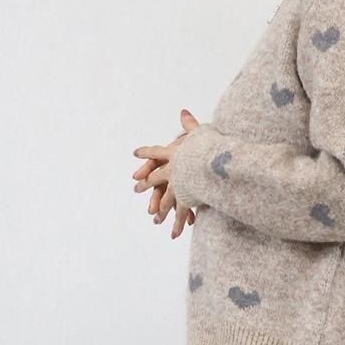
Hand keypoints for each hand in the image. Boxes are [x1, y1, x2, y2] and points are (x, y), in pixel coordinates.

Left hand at [132, 109, 200, 238]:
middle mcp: (171, 172)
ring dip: (160, 209)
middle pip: (155, 178)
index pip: (155, 153)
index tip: (135, 154)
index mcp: (173, 155)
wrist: (210, 163)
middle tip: (136, 187)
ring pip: (166, 200)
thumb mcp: (199, 132)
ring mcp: (177, 187)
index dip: (146, 153)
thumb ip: (189, 124)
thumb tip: (183, 111)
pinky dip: (177, 224)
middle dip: (146, 183)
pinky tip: (173, 234)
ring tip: (154, 218)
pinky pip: (181, 213)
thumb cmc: (207, 146)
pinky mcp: (186, 198)